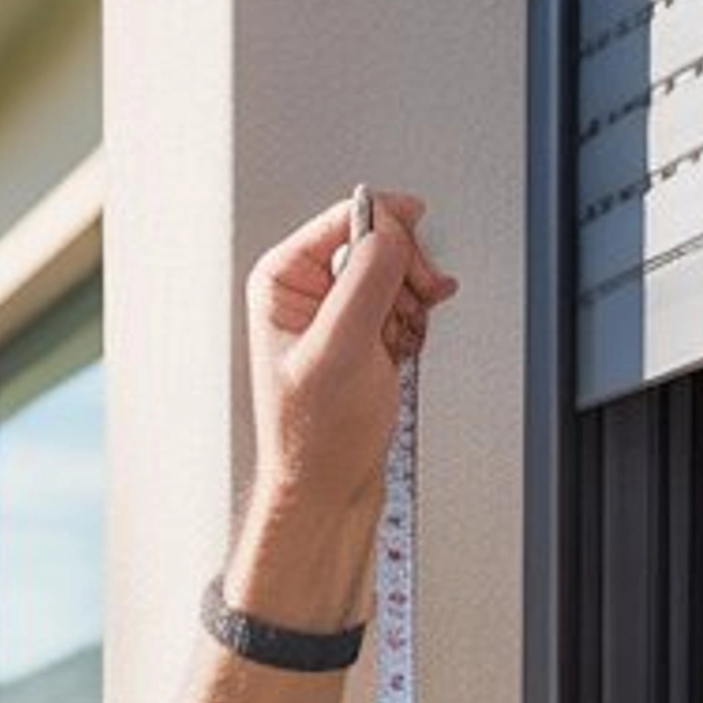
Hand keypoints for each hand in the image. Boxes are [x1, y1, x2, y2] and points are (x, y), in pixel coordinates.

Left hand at [238, 192, 458, 556]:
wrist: (328, 487)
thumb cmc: (316, 435)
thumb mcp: (342, 349)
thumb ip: (366, 281)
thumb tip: (391, 230)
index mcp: (283, 278)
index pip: (347, 216)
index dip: (391, 232)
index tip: (418, 262)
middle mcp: (306, 288)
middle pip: (379, 240)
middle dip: (407, 273)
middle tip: (414, 308)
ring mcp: (335, 310)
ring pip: (397, 272)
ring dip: (412, 303)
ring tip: (401, 341)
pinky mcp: (361, 331)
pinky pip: (404, 302)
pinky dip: (415, 324)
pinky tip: (404, 350)